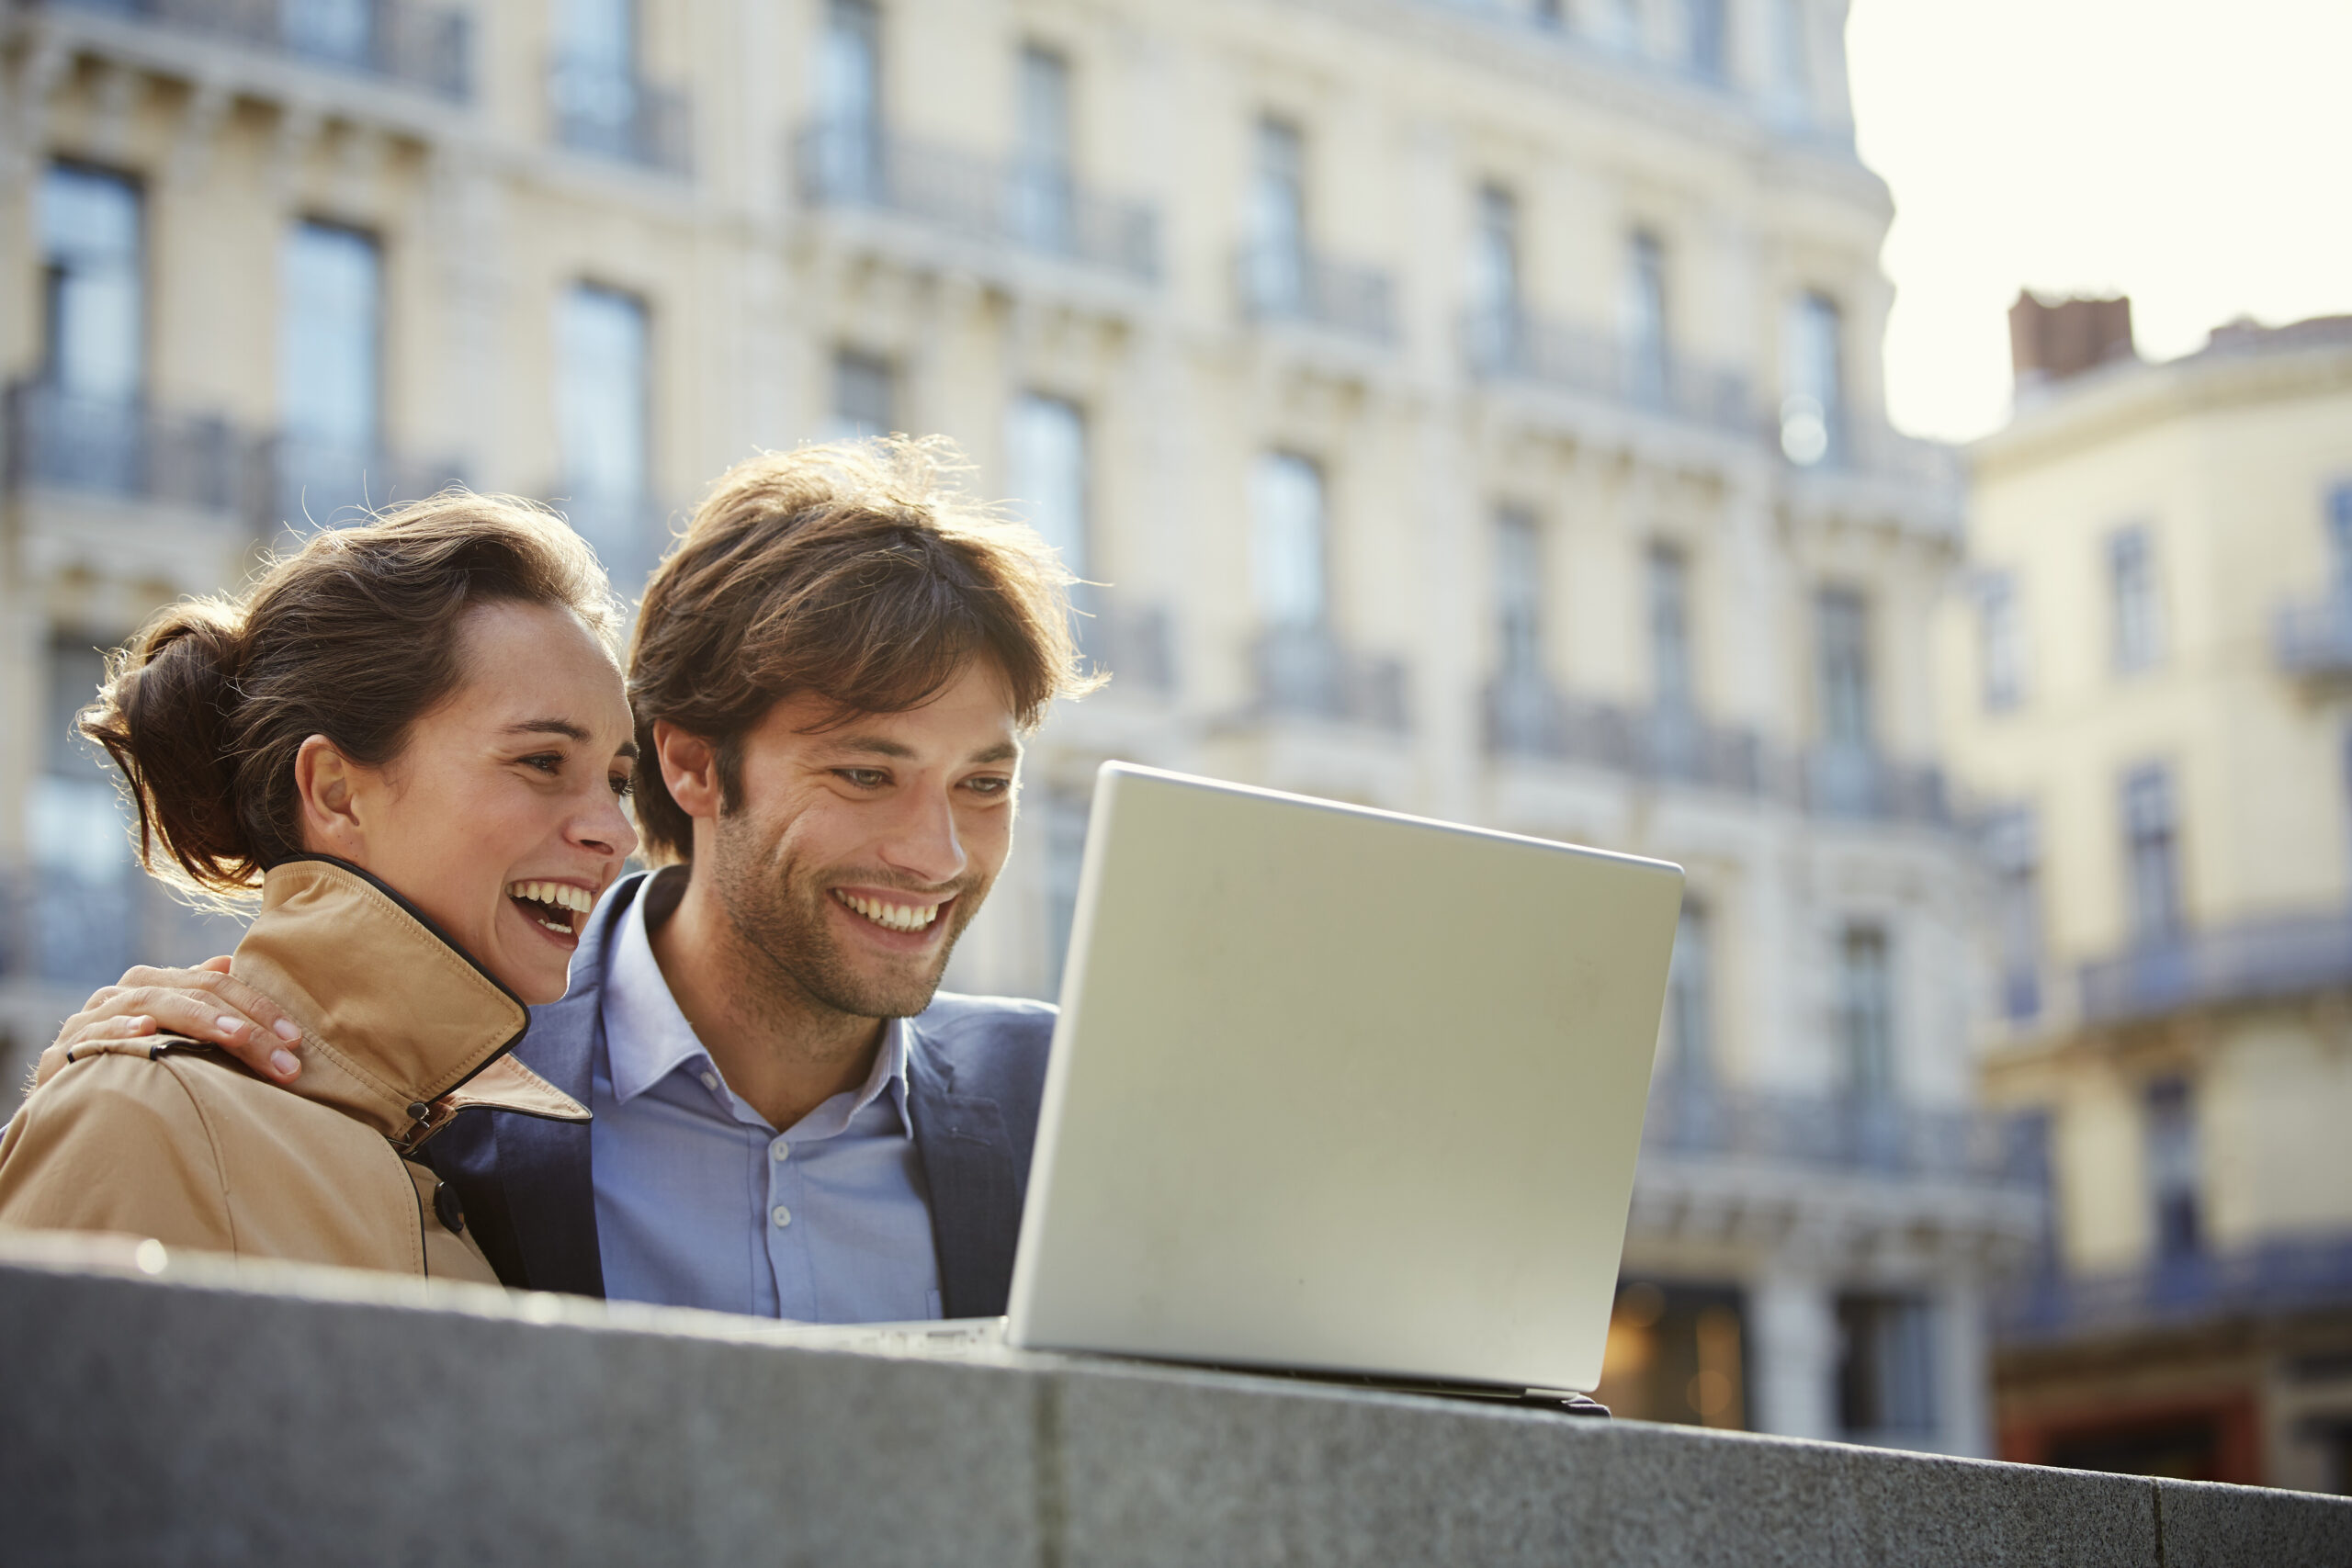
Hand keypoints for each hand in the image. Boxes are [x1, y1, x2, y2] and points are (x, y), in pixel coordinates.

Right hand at [53, 958, 304, 1082]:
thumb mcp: (170, 1027)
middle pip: (192, 995)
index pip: (215, 983)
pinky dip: (120, 1030)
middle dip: (243, 1026)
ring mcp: (90, 1020)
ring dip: (197, 1021)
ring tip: (235, 1037)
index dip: (259, 1007)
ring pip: (149, 1005)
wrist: (67, 1093)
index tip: (296, 1039)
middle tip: (282, 1056)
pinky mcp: (62, 1054)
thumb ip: (196, 997)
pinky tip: (146, 1031)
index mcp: (154, 983)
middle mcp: (122, 994)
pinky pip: (92, 1036)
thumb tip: (226, 961)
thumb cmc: (131, 1058)